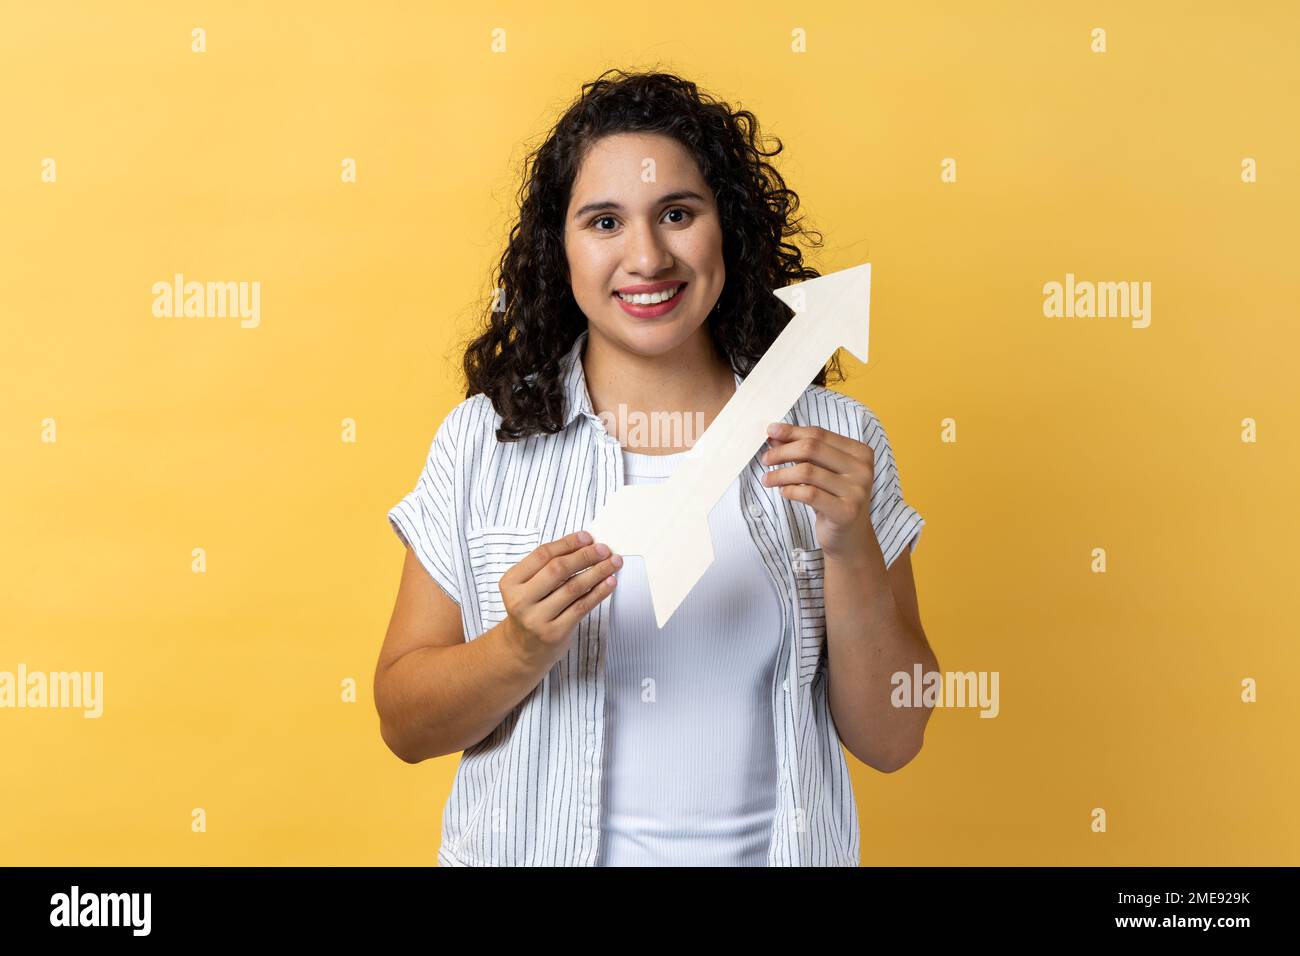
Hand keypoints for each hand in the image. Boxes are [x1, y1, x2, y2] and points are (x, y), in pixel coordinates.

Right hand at [499, 530, 621, 663]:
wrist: (523, 649)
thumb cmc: (531, 610)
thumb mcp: (527, 586)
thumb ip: (548, 567)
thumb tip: (584, 545)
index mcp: (511, 582)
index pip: (542, 555)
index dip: (567, 543)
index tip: (587, 537)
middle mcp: (520, 600)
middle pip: (558, 569)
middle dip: (585, 556)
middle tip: (604, 549)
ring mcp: (537, 619)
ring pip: (573, 588)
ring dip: (598, 572)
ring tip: (613, 563)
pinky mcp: (554, 633)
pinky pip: (582, 607)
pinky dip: (599, 592)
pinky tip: (610, 582)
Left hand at [760, 422, 877, 565]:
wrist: (850, 538)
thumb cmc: (833, 500)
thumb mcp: (820, 472)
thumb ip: (802, 452)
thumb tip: (774, 434)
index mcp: (860, 452)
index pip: (820, 434)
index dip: (792, 432)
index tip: (770, 431)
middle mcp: (863, 469)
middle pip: (813, 448)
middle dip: (783, 451)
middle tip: (765, 459)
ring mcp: (857, 491)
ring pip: (807, 471)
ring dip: (780, 474)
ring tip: (767, 479)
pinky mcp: (846, 512)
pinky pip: (809, 494)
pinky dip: (790, 490)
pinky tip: (782, 492)